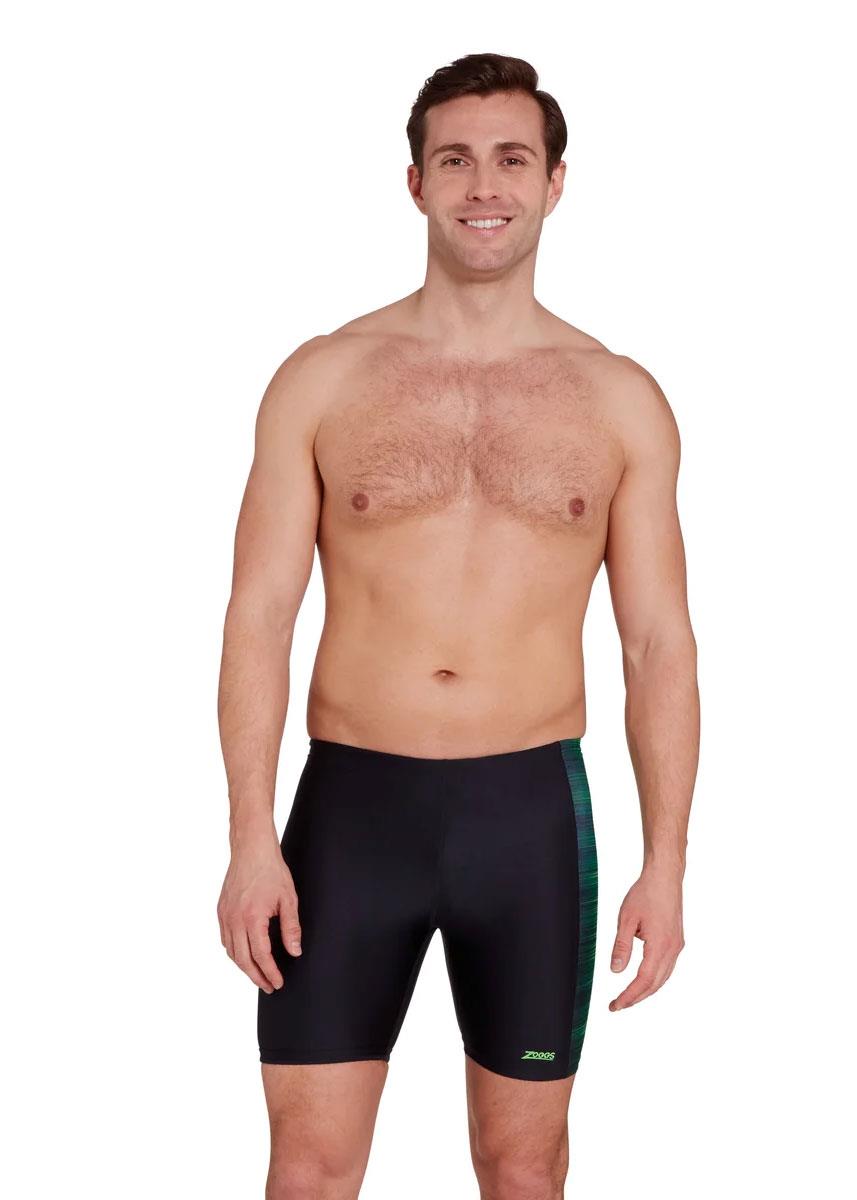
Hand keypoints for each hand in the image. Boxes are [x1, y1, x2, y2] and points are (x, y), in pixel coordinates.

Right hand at [217, 837, 302, 993]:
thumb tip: (295, 952)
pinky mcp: (221, 910)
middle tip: (268, 986)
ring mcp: (225, 916)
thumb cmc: (271, 870)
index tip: (277, 983)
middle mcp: (234, 920)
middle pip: (242, 960)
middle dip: (256, 976)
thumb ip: (291, 928)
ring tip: (258, 974)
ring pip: (231, 952)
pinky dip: (234, 952)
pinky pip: (225, 939)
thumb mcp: (288, 899)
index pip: (260, 956)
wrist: (251, 849)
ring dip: (244, 967)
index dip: (269, 973)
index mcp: (252, 918)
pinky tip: (244, 955)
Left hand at [608, 867, 684, 1010]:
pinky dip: (655, 978)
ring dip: (646, 990)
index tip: (616, 1005)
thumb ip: (621, 946)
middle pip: (655, 984)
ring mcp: (677, 946)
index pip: (644, 980)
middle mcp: (673, 949)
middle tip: (618, 1005)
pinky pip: (667, 967)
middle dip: (636, 997)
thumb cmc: (645, 893)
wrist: (665, 877)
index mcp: (660, 945)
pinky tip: (644, 979)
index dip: (629, 996)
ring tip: (628, 997)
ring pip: (663, 977)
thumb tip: (615, 971)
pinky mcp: (677, 941)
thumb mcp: (626, 919)